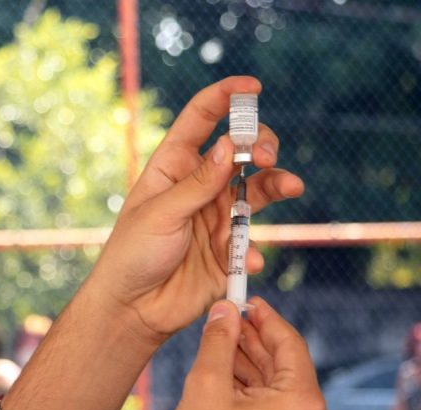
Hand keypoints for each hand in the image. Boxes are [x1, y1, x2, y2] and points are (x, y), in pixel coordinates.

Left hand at [84, 76, 303, 340]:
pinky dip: (255, 248)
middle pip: (240, 151)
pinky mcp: (230, 249)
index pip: (200, 120)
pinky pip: (254, 240)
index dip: (224, 98)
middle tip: (262, 157)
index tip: (251, 87)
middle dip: (259, 145)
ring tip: (291, 186)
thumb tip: (227, 145)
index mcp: (173, 167)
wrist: (133, 308)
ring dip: (277, 184)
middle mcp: (200, 186)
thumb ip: (197, 184)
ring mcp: (217, 216)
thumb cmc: (132, 253)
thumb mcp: (160, 214)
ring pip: (258, 190)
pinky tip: (250, 260)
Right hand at [167, 297, 334, 409]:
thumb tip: (223, 310)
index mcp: (303, 401)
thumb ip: (218, 342)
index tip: (246, 297)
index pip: (289, 343)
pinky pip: (272, 403)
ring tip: (221, 337)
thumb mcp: (207, 386)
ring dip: (248, 359)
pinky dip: (250, 384)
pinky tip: (226, 367)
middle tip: (228, 314)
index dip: (265, 316)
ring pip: (275, 383)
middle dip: (253, 337)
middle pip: (283, 362)